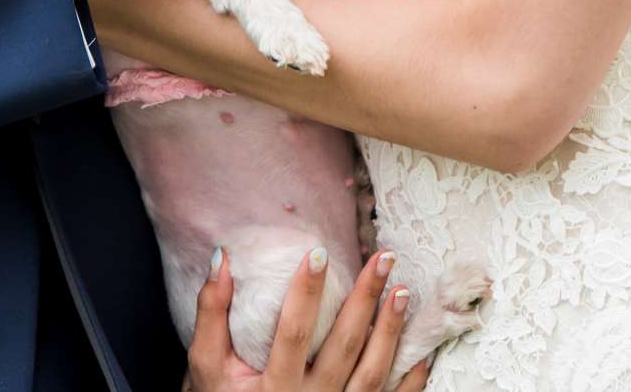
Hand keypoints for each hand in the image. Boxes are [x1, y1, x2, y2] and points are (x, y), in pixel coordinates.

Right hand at [187, 247, 432, 391]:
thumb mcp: (208, 367)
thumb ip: (211, 315)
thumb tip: (221, 259)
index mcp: (273, 387)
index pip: (293, 333)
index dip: (305, 293)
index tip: (319, 252)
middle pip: (343, 346)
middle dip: (365, 299)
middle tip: (382, 258)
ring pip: (372, 373)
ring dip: (390, 331)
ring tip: (401, 291)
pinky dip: (410, 377)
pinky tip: (421, 348)